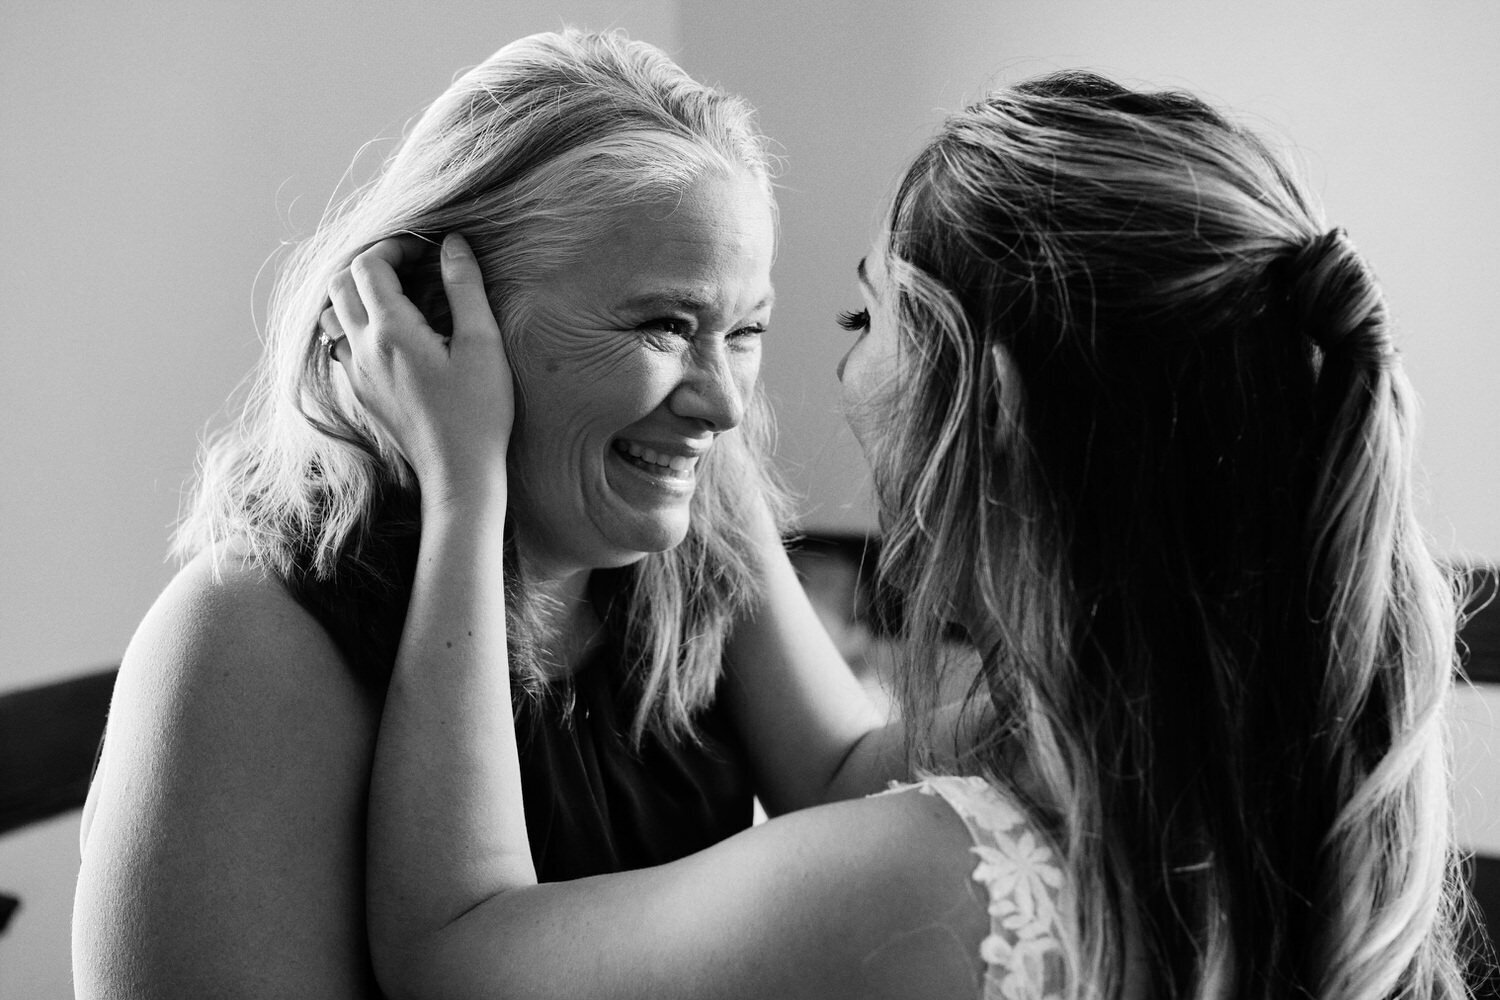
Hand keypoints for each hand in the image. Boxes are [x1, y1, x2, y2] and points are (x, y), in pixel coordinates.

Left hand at [323, 233, 512, 512]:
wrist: (458, 472)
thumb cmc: (479, 411)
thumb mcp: (482, 344)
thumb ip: (465, 288)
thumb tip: (453, 244)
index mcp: (392, 331)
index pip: (368, 265)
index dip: (392, 247)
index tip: (423, 251)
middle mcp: (362, 349)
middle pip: (340, 283)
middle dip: (370, 265)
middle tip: (408, 267)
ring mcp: (354, 373)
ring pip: (331, 315)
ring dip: (355, 295)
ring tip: (393, 296)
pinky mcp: (358, 393)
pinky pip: (338, 345)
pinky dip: (354, 326)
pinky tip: (387, 334)